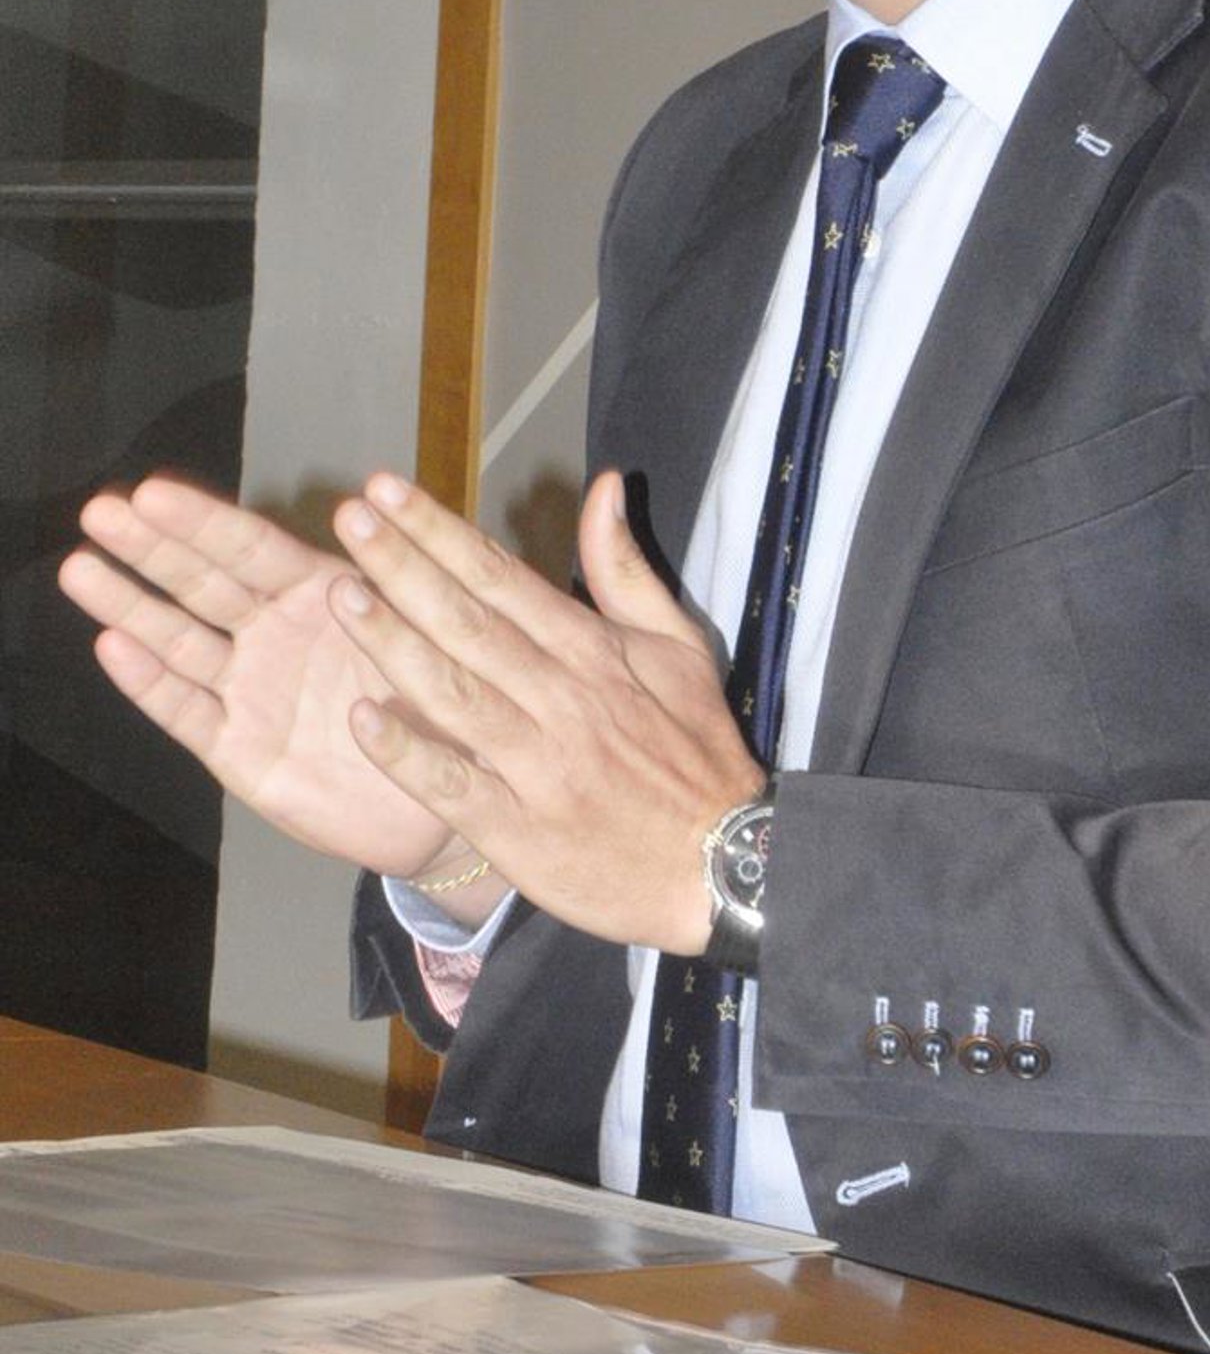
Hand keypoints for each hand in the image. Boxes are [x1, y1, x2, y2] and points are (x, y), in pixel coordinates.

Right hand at [59, 480, 462, 884]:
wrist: (450, 800)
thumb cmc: (444, 705)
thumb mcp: (429, 633)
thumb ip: (392, 581)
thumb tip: (364, 505)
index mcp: (321, 595)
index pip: (252, 549)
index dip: (203, 522)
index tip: (152, 491)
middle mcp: (275, 636)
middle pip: (203, 583)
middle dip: (151, 548)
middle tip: (98, 512)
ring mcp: (251, 691)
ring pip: (180, 641)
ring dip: (130, 607)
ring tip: (80, 569)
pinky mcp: (239, 752)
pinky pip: (189, 713)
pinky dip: (150, 683)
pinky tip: (112, 648)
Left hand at [324, 469, 762, 954]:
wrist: (723, 866)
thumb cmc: (696, 754)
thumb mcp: (680, 648)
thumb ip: (627, 569)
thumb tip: (607, 487)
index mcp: (594, 651)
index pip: (501, 577)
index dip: (439, 531)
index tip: (387, 490)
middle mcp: (562, 698)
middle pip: (468, 622)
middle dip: (402, 565)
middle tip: (349, 518)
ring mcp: (538, 765)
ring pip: (454, 693)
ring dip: (393, 643)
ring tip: (340, 596)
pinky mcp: (520, 831)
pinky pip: (454, 786)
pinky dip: (409, 753)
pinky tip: (362, 720)